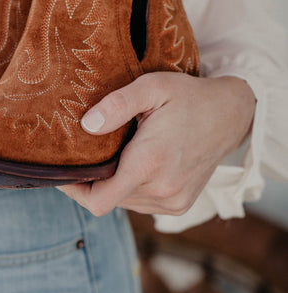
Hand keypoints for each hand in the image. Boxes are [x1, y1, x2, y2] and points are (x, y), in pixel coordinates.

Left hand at [58, 73, 255, 216]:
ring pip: (124, 202)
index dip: (74, 191)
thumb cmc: (188, 97)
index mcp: (150, 163)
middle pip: (108, 199)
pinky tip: (137, 163)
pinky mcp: (179, 206)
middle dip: (94, 180)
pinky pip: (141, 203)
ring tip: (118, 153)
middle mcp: (162, 190)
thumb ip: (117, 104)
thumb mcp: (152, 86)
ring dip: (114, 183)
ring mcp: (173, 202)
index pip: (98, 200)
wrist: (230, 116)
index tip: (62, 172)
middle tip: (89, 153)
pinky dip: (132, 187)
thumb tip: (86, 126)